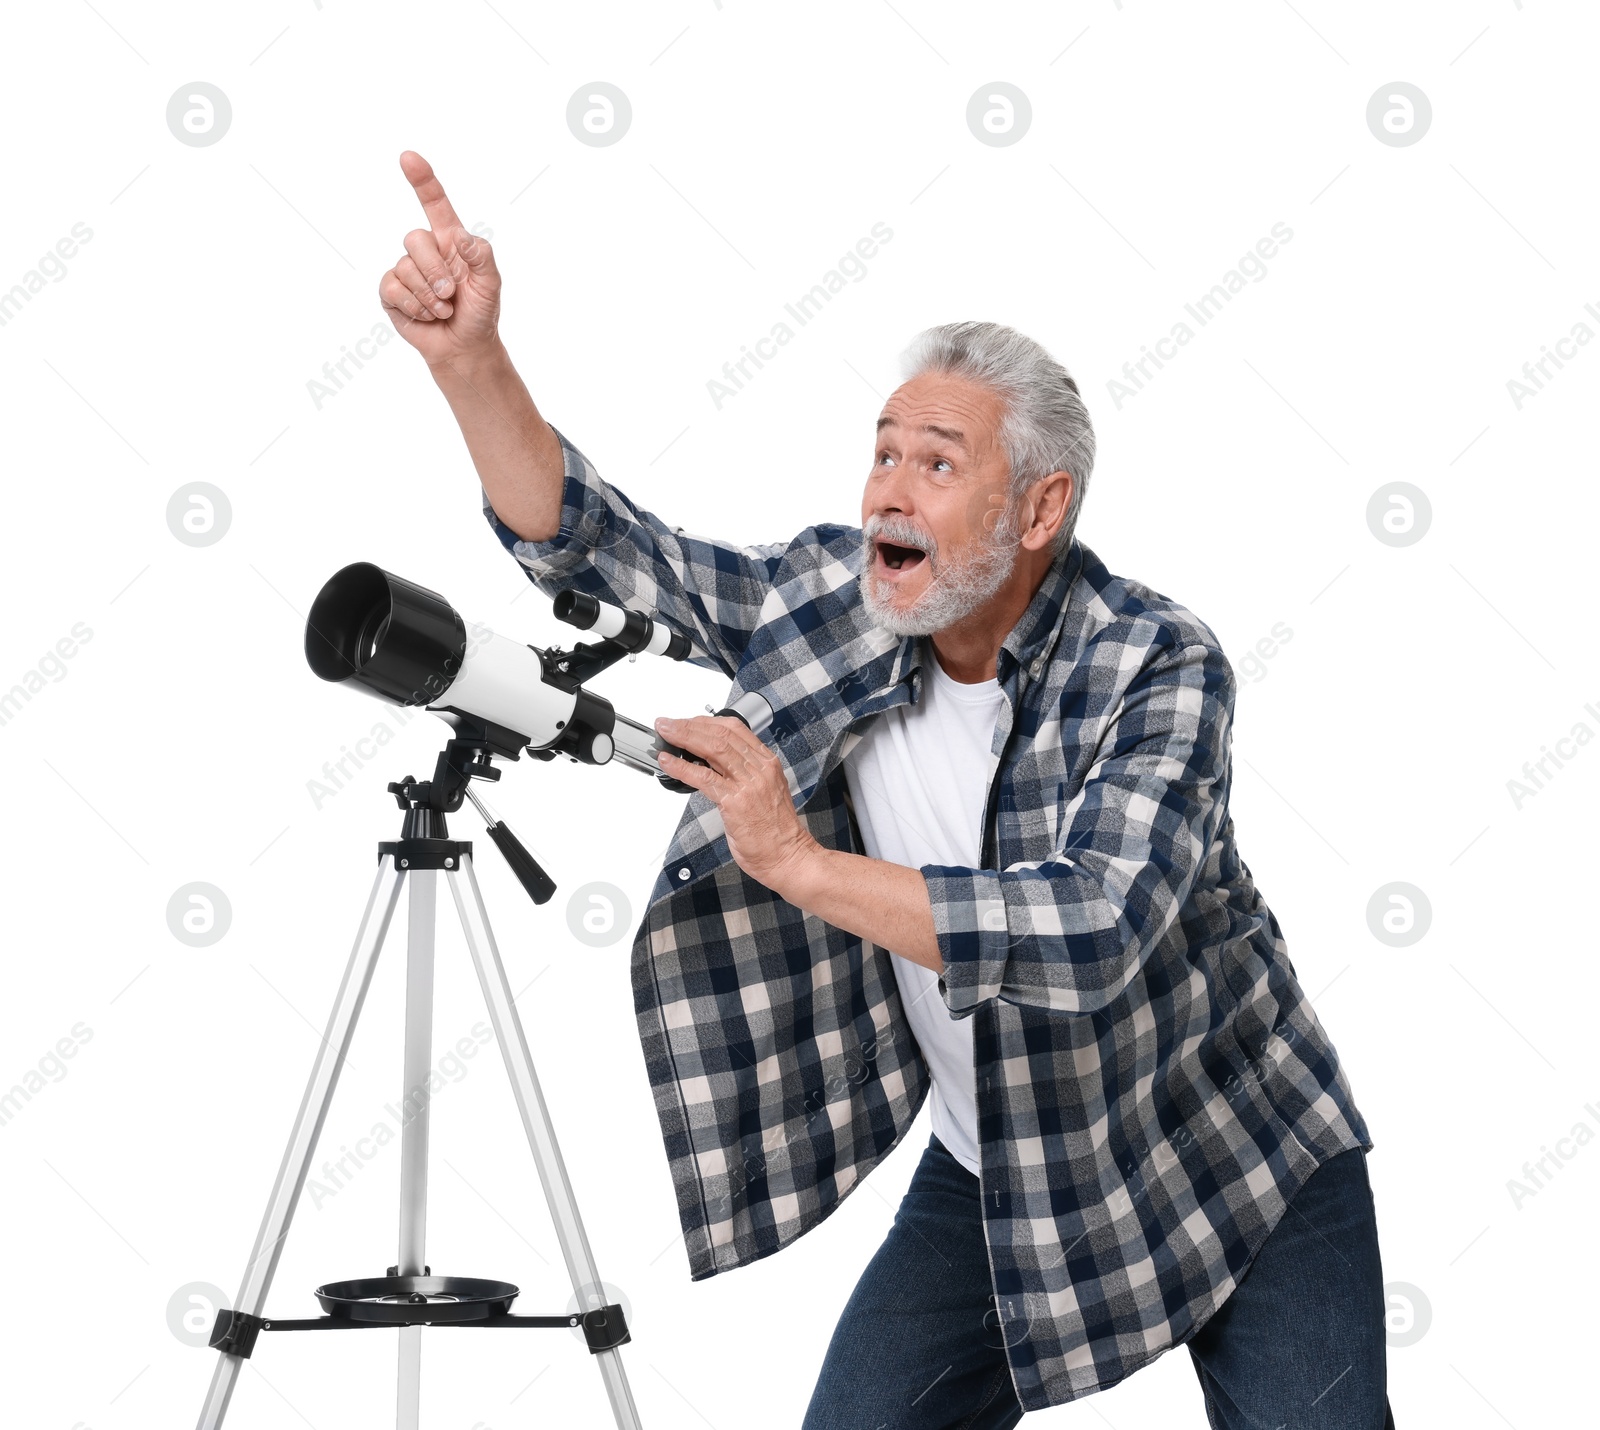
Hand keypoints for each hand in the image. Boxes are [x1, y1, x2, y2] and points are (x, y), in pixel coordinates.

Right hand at [378, 151, 501, 367]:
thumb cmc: (480, 312)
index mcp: (450, 240)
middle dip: (434, 270)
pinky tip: (427, 316)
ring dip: (429, 295)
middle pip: (414, 238)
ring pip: (404, 267)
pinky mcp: (392, 293)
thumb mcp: (491, 284)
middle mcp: (426, 251)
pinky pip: (393, 288)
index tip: (408, 157)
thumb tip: (461, 237)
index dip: (422, 180)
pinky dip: (414, 306)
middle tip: (450, 293)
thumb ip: (481, 256)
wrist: (465, 347)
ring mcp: (406, 270)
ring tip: (444, 309)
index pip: (434, 203)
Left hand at [655, 716, 819, 892]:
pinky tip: (668, 763)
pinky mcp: (735, 802)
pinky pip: (703, 777)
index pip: (734, 728)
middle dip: (689, 725)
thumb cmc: (775, 830)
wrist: (786, 855)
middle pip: (720, 734)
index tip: (687, 721)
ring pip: (712, 749)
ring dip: (683, 738)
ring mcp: (748, 784)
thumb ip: (743, 774)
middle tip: (668, 724)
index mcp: (767, 763)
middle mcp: (759, 769)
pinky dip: (681, 767)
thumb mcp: (764, 791)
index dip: (706, 721)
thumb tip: (712, 762)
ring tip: (665, 735)